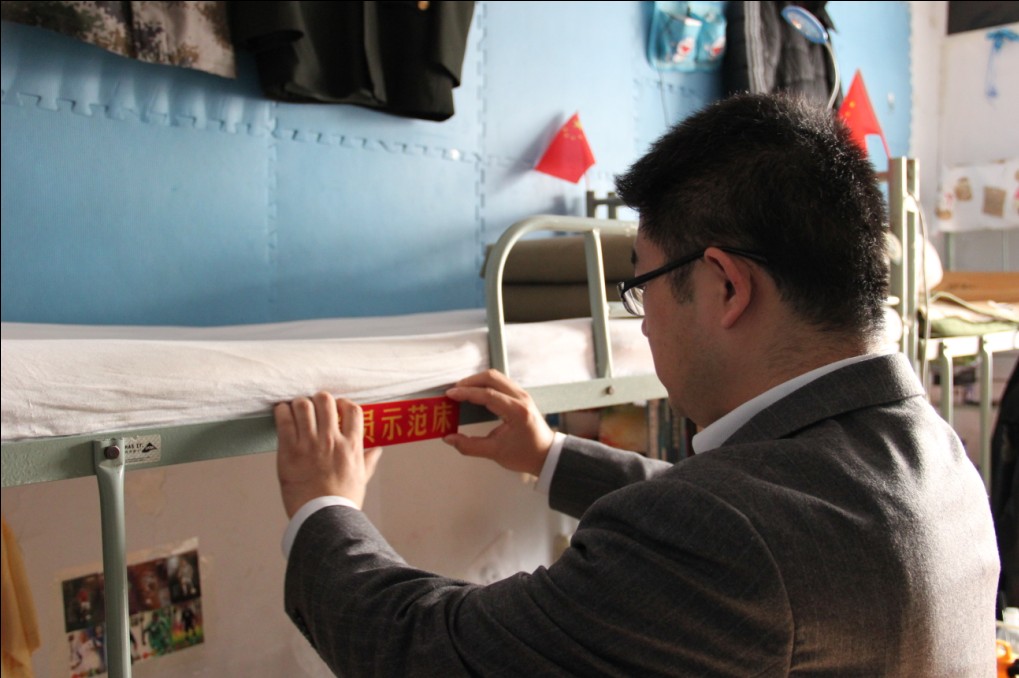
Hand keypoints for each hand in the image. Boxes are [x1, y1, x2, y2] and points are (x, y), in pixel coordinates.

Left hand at [274, 392, 382, 517]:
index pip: (352, 409)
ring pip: (303, 405)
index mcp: (352, 445)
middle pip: (325, 400)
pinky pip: (284, 420)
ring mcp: (310, 444)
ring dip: (299, 404)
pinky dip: (282, 412)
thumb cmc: (342, 501)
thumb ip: (368, 461)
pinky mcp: (289, 451)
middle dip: (318, 399)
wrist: (323, 517)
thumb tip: (377, 450)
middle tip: (313, 406)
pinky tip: (282, 412)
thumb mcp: (361, 479)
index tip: (337, 407)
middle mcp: (332, 440)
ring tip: (296, 409)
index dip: (343, 403)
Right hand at [443, 369, 553, 476]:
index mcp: (517, 412)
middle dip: (470, 382)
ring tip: (462, 390)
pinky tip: (475, 392)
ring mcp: (522, 395)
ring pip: (496, 377)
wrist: (546, 454)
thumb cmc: (525, 454)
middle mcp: (521, 398)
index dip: (467, 393)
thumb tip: (449, 438)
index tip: (450, 394)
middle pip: (492, 378)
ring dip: (477, 380)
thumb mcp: (495, 453)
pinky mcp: (520, 396)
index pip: (488, 395)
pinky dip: (485, 383)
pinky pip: (501, 382)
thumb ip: (469, 446)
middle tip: (454, 391)